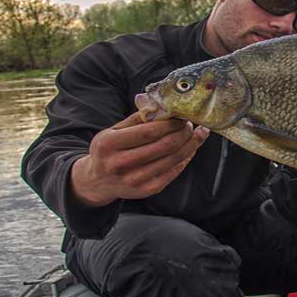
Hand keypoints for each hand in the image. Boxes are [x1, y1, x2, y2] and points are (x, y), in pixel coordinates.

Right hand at [70, 112, 209, 206]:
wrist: (98, 181)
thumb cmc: (109, 150)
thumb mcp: (113, 130)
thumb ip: (137, 118)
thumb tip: (163, 105)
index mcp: (109, 144)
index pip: (148, 132)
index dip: (170, 123)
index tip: (181, 116)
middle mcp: (120, 164)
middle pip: (164, 146)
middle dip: (184, 133)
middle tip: (190, 124)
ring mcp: (134, 180)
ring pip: (173, 159)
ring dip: (191, 145)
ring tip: (198, 134)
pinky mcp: (147, 190)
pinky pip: (173, 172)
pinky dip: (186, 158)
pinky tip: (191, 148)